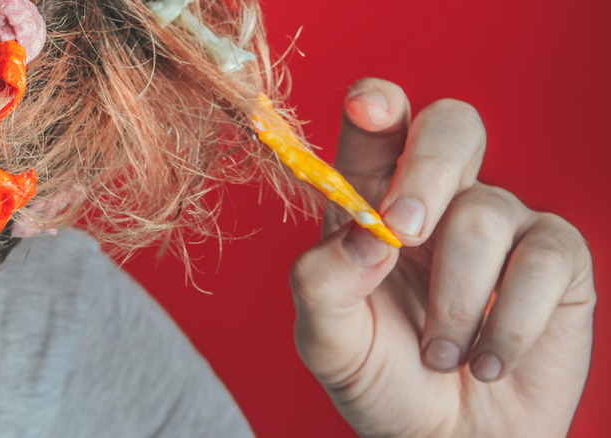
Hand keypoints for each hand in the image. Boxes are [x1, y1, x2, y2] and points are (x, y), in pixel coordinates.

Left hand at [291, 78, 595, 436]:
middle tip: (404, 235)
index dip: (376, 104)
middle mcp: (438, 200)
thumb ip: (322, 281)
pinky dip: (509, 324)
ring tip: (439, 354)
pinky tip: (486, 361)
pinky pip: (545, 260)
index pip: (377, 128)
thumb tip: (364, 232)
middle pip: (450, 126)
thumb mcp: (329, 340)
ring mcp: (500, 224)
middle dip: (426, 171)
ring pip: (486, 212)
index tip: (368, 107)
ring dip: (455, 300)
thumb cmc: (382, 379)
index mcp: (373, 203)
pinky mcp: (554, 260)